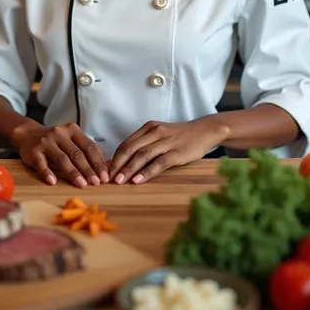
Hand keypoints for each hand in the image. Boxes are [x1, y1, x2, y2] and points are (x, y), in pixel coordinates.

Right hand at [11, 121, 108, 187]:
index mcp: (73, 130)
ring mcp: (46, 141)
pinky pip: (41, 163)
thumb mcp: (72, 140)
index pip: (89, 147)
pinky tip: (53, 182)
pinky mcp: (34, 151)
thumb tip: (107, 165)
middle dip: (88, 169)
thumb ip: (88, 150)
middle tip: (95, 183)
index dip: (98, 162)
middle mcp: (60, 133)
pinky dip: (47, 173)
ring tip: (81, 185)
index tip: (105, 176)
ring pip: (62, 158)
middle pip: (77, 153)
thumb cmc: (56, 141)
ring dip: (72, 173)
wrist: (28, 134)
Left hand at [108, 117, 228, 184]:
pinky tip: (138, 180)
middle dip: (117, 164)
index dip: (114, 158)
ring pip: (142, 155)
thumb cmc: (180, 136)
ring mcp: (166, 142)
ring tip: (119, 181)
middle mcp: (155, 132)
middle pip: (130, 148)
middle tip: (107, 178)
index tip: (105, 171)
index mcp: (148, 128)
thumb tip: (122, 162)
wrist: (204, 131)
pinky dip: (147, 172)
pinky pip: (159, 163)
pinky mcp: (177, 152)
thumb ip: (143, 145)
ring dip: (128, 169)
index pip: (126, 143)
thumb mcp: (160, 135)